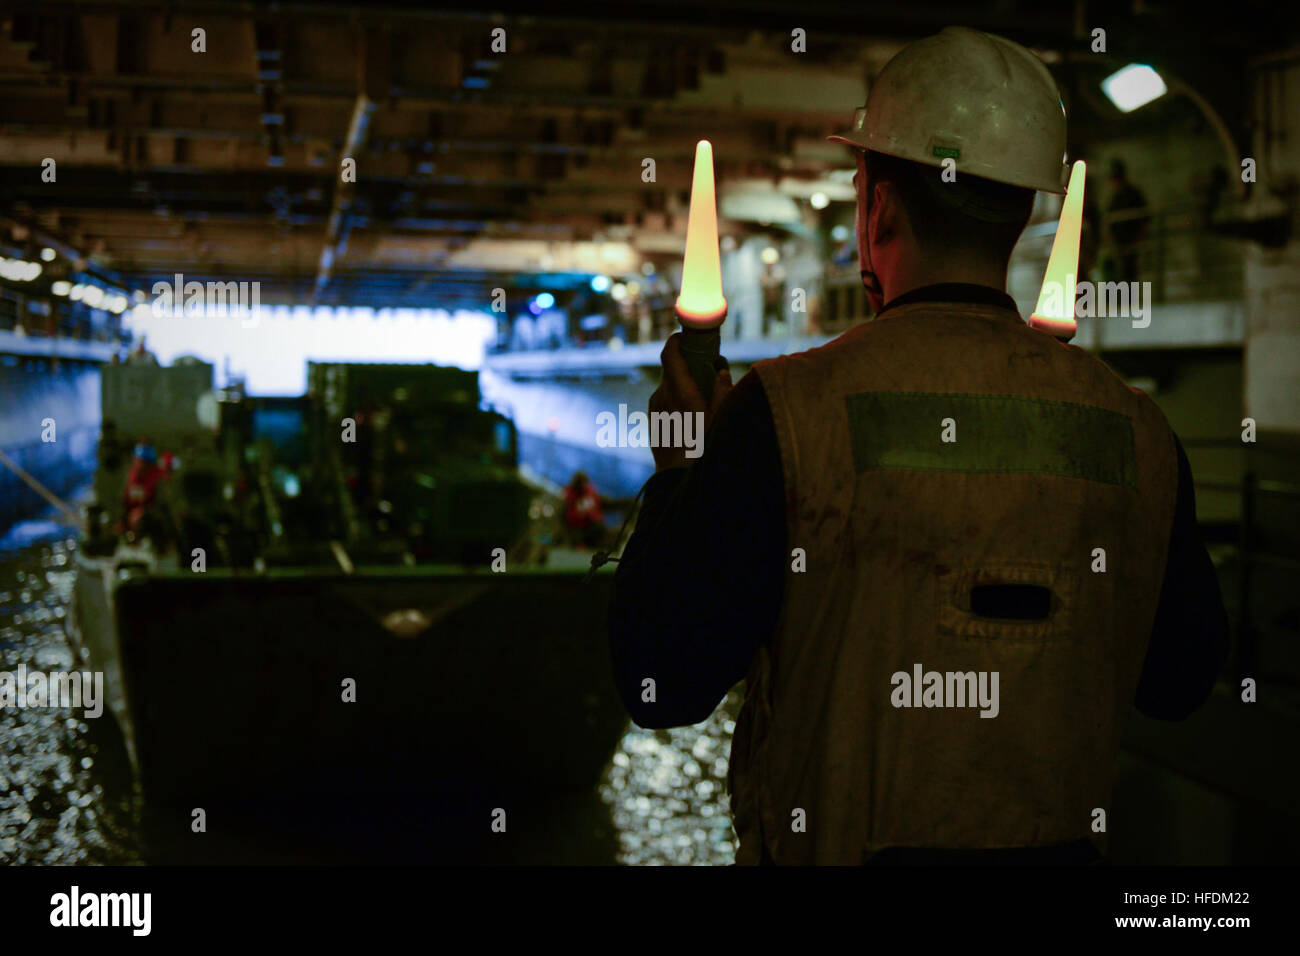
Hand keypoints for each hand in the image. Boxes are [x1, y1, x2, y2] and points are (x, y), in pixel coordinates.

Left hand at [648, 332, 732, 470]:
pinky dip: (676, 399)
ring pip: (668, 386)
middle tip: (704, 366)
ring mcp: (655, 408)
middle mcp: (662, 396)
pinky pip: (664, 401)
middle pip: (671, 369)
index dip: (675, 340)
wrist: (677, 479)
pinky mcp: (653, 420)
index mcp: (679, 391)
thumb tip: (722, 371)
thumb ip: (723, 390)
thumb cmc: (703, 448)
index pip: (669, 354)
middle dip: (686, 364)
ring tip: (701, 396)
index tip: (685, 336)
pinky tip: (690, 415)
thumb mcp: (721, 418)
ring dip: (682, 384)